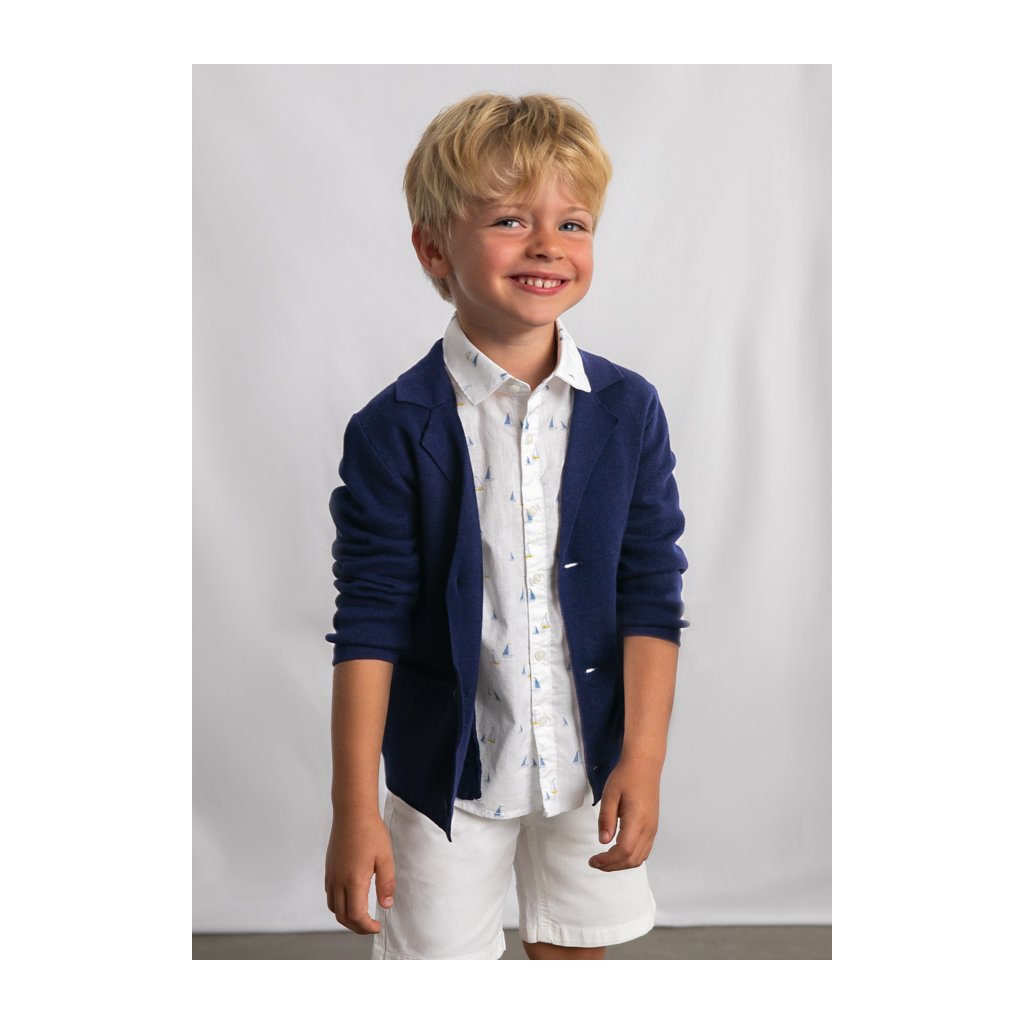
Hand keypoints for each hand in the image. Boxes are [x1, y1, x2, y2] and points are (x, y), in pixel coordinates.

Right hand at [325, 810, 395, 933]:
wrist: (352, 812)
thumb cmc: (370, 831)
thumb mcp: (385, 858)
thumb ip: (386, 884)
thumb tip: (386, 905)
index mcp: (353, 880)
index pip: (356, 915)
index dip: (366, 927)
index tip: (378, 926)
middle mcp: (338, 881)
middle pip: (342, 916)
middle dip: (357, 927)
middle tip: (371, 926)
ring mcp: (331, 875)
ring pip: (333, 907)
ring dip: (346, 917)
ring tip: (362, 916)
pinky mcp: (329, 868)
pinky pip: (330, 894)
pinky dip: (339, 904)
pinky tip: (351, 898)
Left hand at [588, 755, 661, 870]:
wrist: (644, 764)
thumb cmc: (626, 776)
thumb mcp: (610, 794)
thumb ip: (606, 819)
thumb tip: (603, 841)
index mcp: (637, 820)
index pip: (624, 851)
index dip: (608, 860)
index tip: (593, 860)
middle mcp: (649, 827)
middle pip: (632, 859)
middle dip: (613, 866)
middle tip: (595, 863)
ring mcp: (653, 828)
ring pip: (640, 857)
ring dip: (622, 863)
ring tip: (604, 860)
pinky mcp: (653, 826)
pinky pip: (644, 849)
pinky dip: (630, 857)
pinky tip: (617, 852)